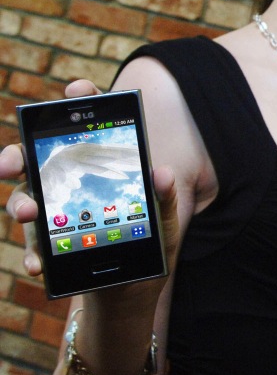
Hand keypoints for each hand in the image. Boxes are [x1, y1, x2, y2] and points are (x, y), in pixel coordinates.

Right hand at [3, 80, 181, 287]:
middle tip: (11, 163)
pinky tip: (38, 264)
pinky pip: (32, 245)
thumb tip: (162, 173)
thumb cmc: (149, 241)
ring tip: (28, 214)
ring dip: (19, 204)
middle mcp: (67, 182)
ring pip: (24, 200)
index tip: (76, 89)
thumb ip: (165, 198)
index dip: (80, 100)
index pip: (87, 126)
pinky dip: (33, 254)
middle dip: (15, 155)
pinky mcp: (46, 244)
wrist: (132, 285)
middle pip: (34, 160)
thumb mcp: (164, 221)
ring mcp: (52, 212)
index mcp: (99, 165)